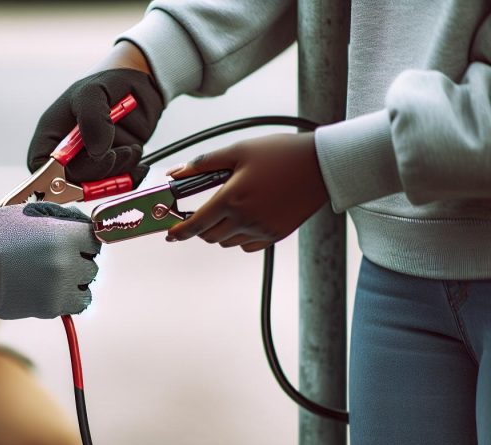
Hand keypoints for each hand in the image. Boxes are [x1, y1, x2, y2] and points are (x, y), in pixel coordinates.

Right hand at [0, 203, 100, 319]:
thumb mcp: (24, 212)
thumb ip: (57, 214)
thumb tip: (82, 220)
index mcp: (61, 235)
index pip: (95, 237)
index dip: (85, 238)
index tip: (76, 241)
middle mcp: (64, 262)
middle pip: (92, 262)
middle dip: (78, 259)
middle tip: (57, 257)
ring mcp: (59, 287)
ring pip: (87, 284)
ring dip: (76, 279)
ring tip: (54, 274)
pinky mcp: (51, 308)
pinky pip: (78, 303)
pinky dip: (71, 297)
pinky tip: (55, 288)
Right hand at [28, 42, 162, 185]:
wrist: (142, 81)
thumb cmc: (109, 80)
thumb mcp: (94, 91)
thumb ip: (92, 119)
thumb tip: (97, 152)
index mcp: (52, 134)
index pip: (41, 166)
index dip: (55, 175)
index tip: (80, 170)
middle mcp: (67, 152)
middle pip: (70, 181)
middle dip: (96, 172)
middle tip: (116, 154)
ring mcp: (90, 160)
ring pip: (96, 184)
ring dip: (117, 171)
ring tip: (130, 147)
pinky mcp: (111, 166)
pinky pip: (117, 184)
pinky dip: (130, 176)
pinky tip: (136, 155)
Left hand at [165, 132, 328, 251]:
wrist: (321, 165)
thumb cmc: (280, 153)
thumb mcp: (238, 151)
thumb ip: (203, 164)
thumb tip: (175, 173)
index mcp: (232, 199)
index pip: (196, 224)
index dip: (178, 231)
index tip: (170, 233)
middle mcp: (245, 219)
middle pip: (209, 237)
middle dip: (200, 228)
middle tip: (201, 215)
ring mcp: (262, 230)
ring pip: (227, 242)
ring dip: (220, 232)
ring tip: (230, 210)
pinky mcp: (276, 235)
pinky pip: (247, 245)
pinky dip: (240, 237)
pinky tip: (247, 218)